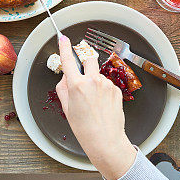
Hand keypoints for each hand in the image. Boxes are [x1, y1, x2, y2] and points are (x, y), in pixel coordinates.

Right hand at [56, 36, 136, 179]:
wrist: (105, 140)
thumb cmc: (85, 129)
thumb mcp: (67, 108)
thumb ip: (64, 88)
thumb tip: (66, 77)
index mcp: (77, 85)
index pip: (68, 60)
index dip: (64, 47)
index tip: (63, 38)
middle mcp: (92, 81)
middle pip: (88, 58)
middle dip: (84, 58)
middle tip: (82, 67)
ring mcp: (106, 84)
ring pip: (97, 73)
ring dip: (93, 79)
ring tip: (93, 101)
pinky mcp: (116, 89)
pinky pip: (106, 83)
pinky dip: (103, 89)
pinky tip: (101, 104)